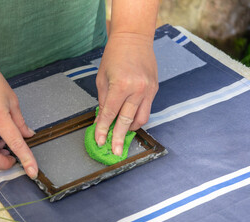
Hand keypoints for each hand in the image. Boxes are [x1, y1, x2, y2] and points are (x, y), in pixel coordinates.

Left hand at [95, 33, 157, 155]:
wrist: (134, 39)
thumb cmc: (114, 55)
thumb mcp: (102, 78)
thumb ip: (103, 100)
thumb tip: (103, 118)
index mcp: (121, 85)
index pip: (110, 114)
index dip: (103, 130)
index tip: (100, 141)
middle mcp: (137, 90)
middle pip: (126, 121)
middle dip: (119, 138)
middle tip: (115, 151)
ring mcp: (148, 90)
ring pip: (141, 119)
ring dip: (130, 129)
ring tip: (122, 135)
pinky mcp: (154, 90)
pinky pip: (147, 110)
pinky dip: (137, 118)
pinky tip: (129, 121)